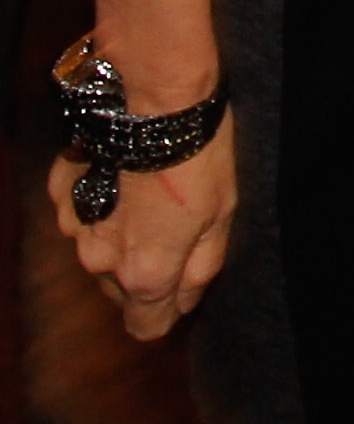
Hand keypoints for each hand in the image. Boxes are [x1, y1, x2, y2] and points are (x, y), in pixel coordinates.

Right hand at [48, 113, 237, 340]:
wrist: (156, 97)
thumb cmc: (198, 155)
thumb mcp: (221, 215)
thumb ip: (201, 269)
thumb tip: (186, 301)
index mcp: (145, 274)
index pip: (146, 326)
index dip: (166, 310)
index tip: (179, 283)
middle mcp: (101, 261)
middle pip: (121, 287)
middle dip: (143, 266)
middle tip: (171, 221)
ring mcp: (75, 226)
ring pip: (98, 248)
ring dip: (118, 231)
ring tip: (146, 189)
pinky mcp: (61, 192)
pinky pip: (81, 211)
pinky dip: (98, 200)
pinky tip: (122, 169)